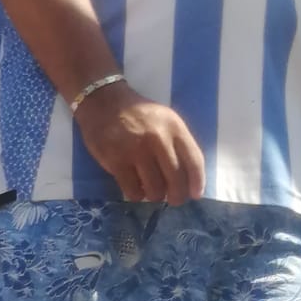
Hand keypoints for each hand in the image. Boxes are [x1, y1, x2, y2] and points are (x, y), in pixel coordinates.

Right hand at [74, 80, 205, 205]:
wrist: (103, 101)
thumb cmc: (139, 114)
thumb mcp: (166, 119)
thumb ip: (178, 144)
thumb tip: (189, 179)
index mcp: (174, 127)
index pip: (194, 161)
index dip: (197, 182)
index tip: (195, 195)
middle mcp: (158, 138)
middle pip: (176, 180)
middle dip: (176, 196)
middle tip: (172, 199)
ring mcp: (136, 150)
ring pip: (155, 189)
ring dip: (155, 195)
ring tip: (150, 189)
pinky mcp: (116, 160)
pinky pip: (133, 191)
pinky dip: (136, 195)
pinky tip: (135, 187)